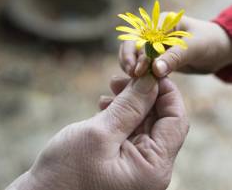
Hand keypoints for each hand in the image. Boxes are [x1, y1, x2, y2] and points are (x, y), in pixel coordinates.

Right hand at [6, 75, 188, 189]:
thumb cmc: (66, 171)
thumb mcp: (99, 133)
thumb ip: (129, 107)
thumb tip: (151, 81)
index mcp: (153, 167)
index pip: (176, 120)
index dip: (166, 91)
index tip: (148, 69)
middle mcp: (150, 169)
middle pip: (160, 121)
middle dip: (143, 95)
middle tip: (121, 77)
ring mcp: (136, 166)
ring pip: (143, 124)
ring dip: (130, 103)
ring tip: (110, 89)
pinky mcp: (121, 161)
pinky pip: (129, 132)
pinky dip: (120, 116)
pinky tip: (105, 106)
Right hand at [119, 15, 231, 76]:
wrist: (218, 50)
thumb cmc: (210, 42)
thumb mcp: (195, 48)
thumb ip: (174, 58)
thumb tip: (155, 69)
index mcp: (162, 22)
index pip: (142, 37)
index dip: (138, 53)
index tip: (139, 70)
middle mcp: (154, 32)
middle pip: (131, 43)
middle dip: (128, 58)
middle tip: (131, 74)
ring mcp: (152, 45)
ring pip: (132, 53)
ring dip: (130, 65)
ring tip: (132, 78)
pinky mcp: (154, 57)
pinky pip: (140, 63)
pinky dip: (137, 70)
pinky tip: (138, 80)